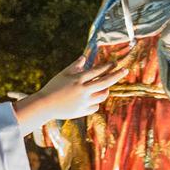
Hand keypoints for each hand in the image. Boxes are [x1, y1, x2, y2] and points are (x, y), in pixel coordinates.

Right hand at [13, 61, 127, 133]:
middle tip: (125, 70)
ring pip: (102, 95)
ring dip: (106, 90)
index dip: (107, 66)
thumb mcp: (63, 74)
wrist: (44, 106)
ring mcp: (83, 102)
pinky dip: (95, 102)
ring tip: (105, 87)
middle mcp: (83, 90)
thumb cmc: (53, 87)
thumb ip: (75, 66)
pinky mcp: (82, 111)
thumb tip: (84, 58)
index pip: (97, 71)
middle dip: (116, 75)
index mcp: (78, 79)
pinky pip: (95, 106)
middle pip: (105, 82)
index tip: (115, 63)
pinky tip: (92, 99)